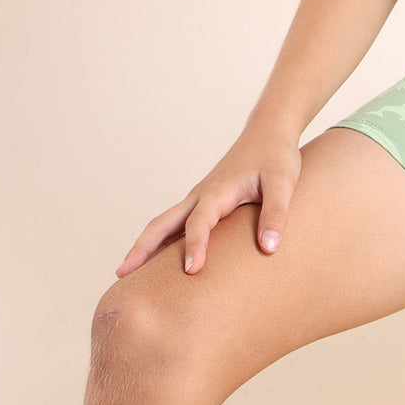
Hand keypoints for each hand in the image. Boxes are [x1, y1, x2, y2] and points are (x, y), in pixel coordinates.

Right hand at [115, 122, 302, 276]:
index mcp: (218, 191)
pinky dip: (161, 238)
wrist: (268, 131)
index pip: (200, 222)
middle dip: (142, 247)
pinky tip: (158, 257)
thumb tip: (269, 247)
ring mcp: (199, 197)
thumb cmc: (276, 156)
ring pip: (165, 222)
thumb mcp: (283, 183)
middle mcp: (201, 194)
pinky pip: (176, 221)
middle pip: (163, 222)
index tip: (191, 271)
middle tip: (121, 274)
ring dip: (145, 244)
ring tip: (127, 272)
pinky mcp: (204, 200)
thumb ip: (276, 214)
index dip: (195, 245)